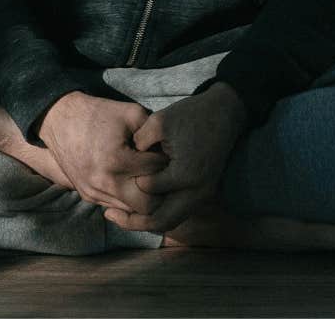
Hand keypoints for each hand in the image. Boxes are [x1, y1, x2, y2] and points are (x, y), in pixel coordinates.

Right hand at [37, 91, 172, 216]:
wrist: (59, 119)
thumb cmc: (97, 113)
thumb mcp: (131, 113)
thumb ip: (155, 132)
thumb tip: (173, 150)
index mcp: (116, 162)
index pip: (156, 174)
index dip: (167, 163)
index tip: (169, 154)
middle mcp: (104, 184)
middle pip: (148, 205)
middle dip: (160, 191)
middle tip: (165, 174)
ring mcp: (94, 193)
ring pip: (132, 211)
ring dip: (144, 197)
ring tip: (151, 178)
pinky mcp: (87, 195)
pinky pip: (116, 207)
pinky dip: (128, 199)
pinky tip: (134, 183)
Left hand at [103, 82, 251, 234]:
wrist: (225, 113)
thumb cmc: (191, 115)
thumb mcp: (160, 121)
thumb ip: (139, 142)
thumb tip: (124, 160)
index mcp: (185, 174)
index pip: (147, 188)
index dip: (130, 180)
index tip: (116, 174)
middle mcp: (196, 191)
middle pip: (161, 220)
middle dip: (133, 221)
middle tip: (109, 215)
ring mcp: (203, 195)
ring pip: (171, 221)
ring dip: (147, 221)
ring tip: (121, 216)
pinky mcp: (203, 193)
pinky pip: (179, 213)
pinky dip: (160, 214)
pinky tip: (141, 206)